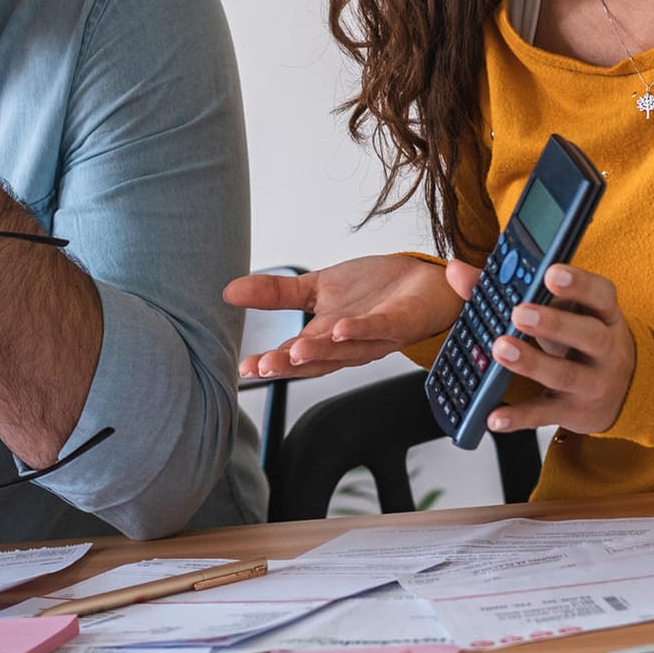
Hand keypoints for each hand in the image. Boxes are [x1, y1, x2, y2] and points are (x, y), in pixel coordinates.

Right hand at [226, 255, 465, 378]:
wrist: (424, 283)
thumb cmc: (373, 291)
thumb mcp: (316, 287)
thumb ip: (275, 293)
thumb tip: (229, 291)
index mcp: (325, 338)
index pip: (293, 355)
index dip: (270, 363)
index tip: (245, 369)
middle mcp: (348, 345)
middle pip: (316, 360)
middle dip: (290, 365)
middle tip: (264, 366)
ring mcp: (374, 336)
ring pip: (344, 350)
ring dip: (320, 352)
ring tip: (295, 350)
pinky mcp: (399, 321)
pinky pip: (378, 328)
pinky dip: (359, 329)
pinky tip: (339, 327)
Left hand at [470, 261, 636, 434]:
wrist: (619, 391)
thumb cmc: (577, 337)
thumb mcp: (557, 309)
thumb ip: (507, 288)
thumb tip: (456, 271)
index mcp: (602, 313)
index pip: (600, 294)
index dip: (578, 283)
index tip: (551, 273)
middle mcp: (606, 348)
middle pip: (587, 334)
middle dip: (553, 323)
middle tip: (519, 313)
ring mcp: (593, 383)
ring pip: (565, 374)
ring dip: (531, 363)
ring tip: (500, 349)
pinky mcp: (574, 412)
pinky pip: (544, 414)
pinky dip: (518, 418)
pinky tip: (493, 417)